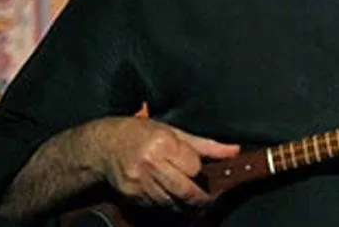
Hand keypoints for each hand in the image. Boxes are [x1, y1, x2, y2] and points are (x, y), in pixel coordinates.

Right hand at [95, 117, 239, 210]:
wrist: (104, 146)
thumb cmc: (140, 133)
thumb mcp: (172, 131)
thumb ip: (205, 145)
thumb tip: (233, 151)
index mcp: (163, 143)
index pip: (193, 166)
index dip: (198, 170)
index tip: (199, 170)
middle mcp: (150, 163)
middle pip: (184, 190)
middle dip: (200, 199)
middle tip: (208, 201)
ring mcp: (139, 182)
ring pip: (171, 203)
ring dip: (185, 206)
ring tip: (192, 202)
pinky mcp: (132, 196)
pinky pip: (157, 206)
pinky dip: (167, 205)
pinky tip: (171, 199)